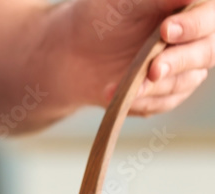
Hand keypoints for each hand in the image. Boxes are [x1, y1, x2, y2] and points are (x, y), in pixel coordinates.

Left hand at [67, 0, 214, 115]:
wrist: (75, 53)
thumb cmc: (103, 17)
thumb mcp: (126, 1)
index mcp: (192, 8)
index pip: (210, 16)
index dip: (194, 25)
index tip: (167, 31)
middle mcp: (197, 36)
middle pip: (208, 52)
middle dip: (179, 61)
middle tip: (153, 69)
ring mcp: (185, 65)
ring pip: (186, 81)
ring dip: (153, 87)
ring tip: (121, 85)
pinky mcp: (168, 91)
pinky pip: (164, 102)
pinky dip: (140, 101)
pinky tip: (114, 94)